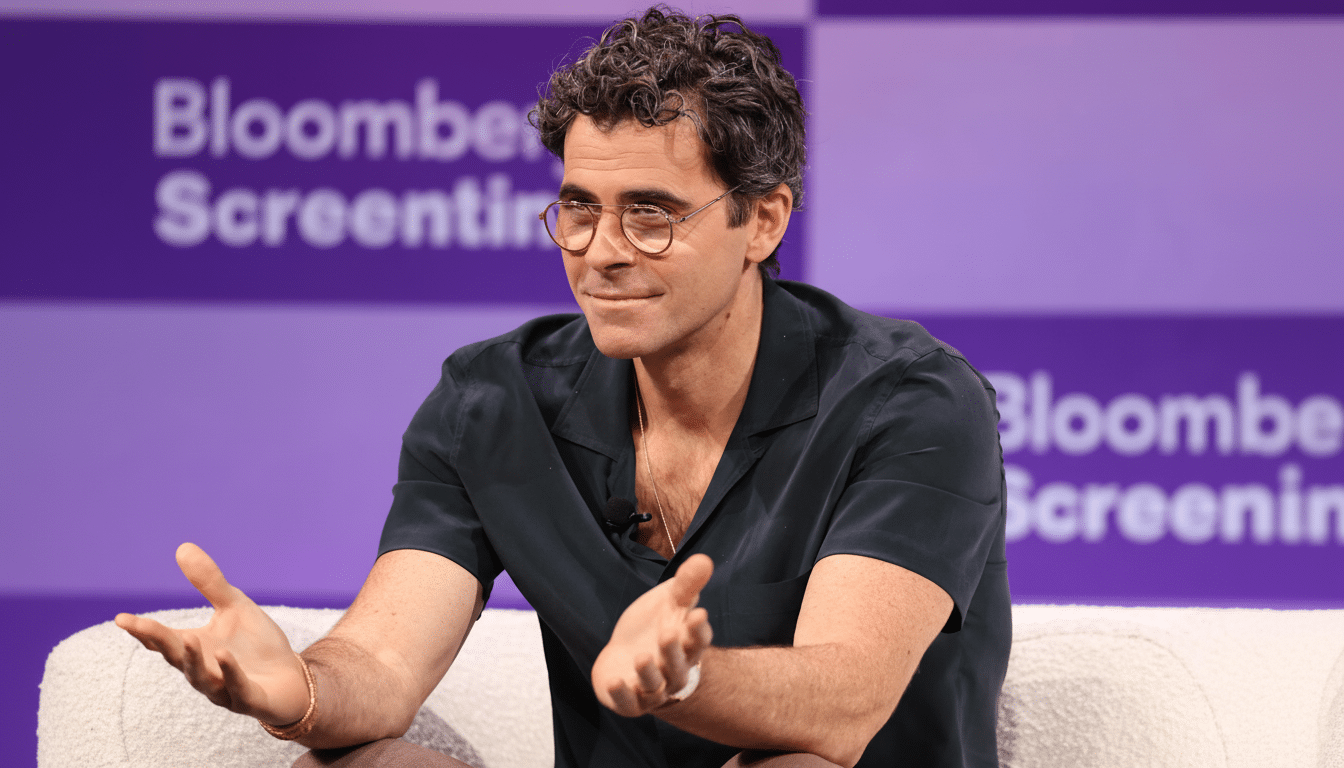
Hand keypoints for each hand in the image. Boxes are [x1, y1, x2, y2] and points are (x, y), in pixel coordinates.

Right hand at [114, 543, 309, 725]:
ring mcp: (223, 689)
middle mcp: (202, 672)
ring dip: (193, 659)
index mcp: (195, 649)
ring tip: (188, 638)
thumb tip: (183, 547)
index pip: (162, 641)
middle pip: (176, 657)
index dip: (143, 630)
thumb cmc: (257, 645)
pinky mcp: (249, 700)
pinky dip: (230, 673)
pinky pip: (237, 688)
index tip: (121, 618)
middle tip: (139, 625)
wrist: (292, 679)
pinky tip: (225, 655)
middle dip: (158, 642)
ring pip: (201, 677)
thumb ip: (209, 583)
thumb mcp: (234, 607)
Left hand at [591, 554, 714, 716]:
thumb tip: (704, 559)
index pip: (698, 641)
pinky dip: (622, 695)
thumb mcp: (669, 602)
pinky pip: (629, 703)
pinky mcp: (630, 701)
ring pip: (655, 686)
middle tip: (666, 633)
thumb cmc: (654, 626)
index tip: (697, 613)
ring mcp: (652, 689)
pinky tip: (615, 681)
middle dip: (673, 652)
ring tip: (641, 657)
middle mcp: (673, 672)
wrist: (626, 655)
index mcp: (687, 647)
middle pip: (678, 667)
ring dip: (649, 673)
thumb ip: (686, 585)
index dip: (698, 630)